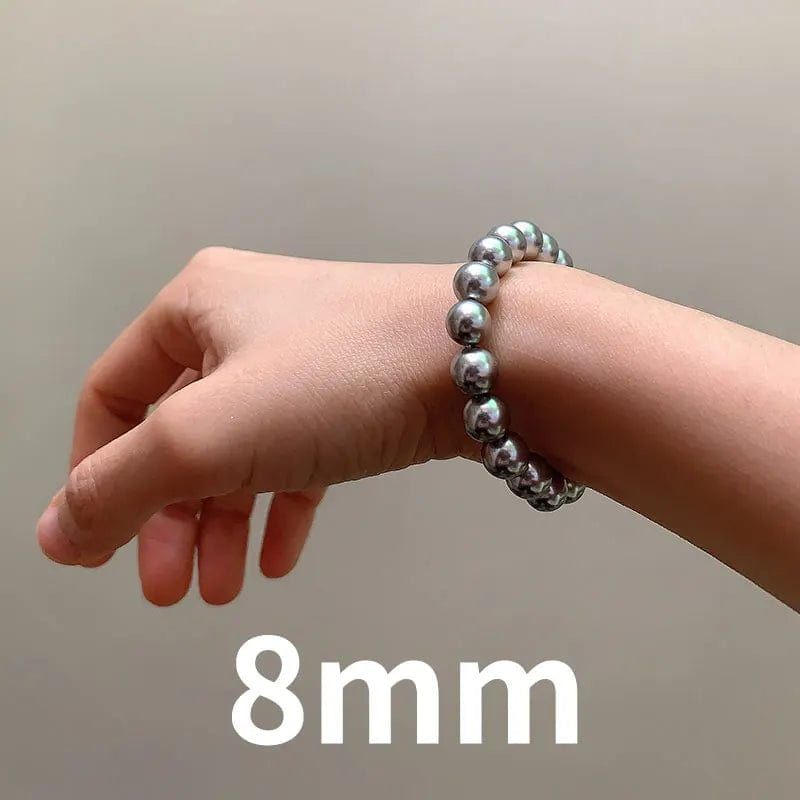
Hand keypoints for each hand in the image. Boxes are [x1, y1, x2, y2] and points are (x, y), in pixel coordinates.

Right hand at [36, 248, 464, 603]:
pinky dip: (280, 507)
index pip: (112, 398)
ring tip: (221, 587)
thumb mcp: (209, 432)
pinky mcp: (354, 395)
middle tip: (167, 584)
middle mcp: (247, 324)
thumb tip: (59, 531)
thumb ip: (122, 485)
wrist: (487, 361)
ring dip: (223, 524)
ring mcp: (306, 360)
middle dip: (167, 517)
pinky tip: (277, 554)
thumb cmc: (353, 368)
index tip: (98, 542)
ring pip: (240, 452)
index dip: (94, 475)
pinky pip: (298, 457)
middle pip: (178, 434)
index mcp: (196, 307)